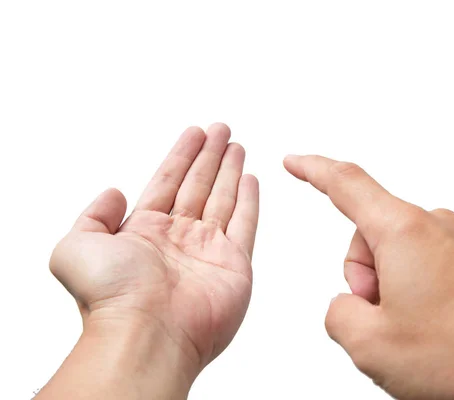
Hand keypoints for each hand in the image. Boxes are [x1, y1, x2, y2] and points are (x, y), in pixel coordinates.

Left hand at [50, 124, 258, 381]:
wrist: (148, 334)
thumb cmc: (112, 296)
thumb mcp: (77, 246)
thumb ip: (94, 215)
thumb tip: (113, 193)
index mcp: (145, 232)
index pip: (167, 181)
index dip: (182, 154)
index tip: (195, 133)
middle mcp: (178, 239)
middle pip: (198, 185)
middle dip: (210, 156)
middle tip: (222, 130)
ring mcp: (208, 251)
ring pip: (222, 199)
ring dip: (230, 171)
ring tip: (237, 145)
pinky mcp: (234, 264)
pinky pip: (244, 224)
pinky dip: (249, 201)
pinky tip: (250, 179)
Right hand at [284, 155, 453, 399]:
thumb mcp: (371, 344)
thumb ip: (338, 315)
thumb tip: (349, 306)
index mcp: (402, 231)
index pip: (345, 183)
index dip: (312, 169)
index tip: (294, 161)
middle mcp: (432, 227)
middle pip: (367, 241)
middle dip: (363, 284)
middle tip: (390, 326)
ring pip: (393, 262)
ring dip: (390, 298)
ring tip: (420, 335)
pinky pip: (421, 272)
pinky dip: (415, 300)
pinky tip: (436, 333)